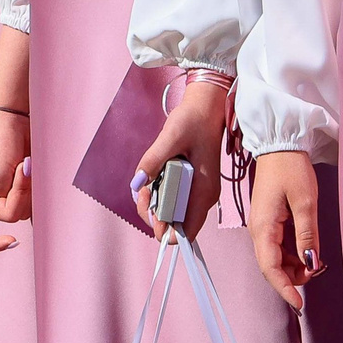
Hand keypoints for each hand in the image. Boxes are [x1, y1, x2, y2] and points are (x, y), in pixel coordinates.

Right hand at [0, 110, 31, 251]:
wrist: (13, 117)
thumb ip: (10, 201)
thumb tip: (29, 214)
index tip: (12, 241)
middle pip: (10, 217)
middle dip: (19, 194)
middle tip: (22, 168)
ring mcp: (5, 194)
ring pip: (25, 209)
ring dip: (29, 188)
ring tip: (25, 163)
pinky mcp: (21, 188)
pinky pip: (34, 200)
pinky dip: (36, 188)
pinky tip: (34, 171)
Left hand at [134, 80, 227, 237]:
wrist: (205, 109)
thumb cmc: (193, 121)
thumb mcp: (171, 136)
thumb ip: (153, 159)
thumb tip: (137, 183)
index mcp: (203, 192)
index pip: (185, 233)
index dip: (163, 229)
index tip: (149, 205)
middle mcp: (203, 198)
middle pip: (174, 225)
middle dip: (153, 212)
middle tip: (144, 188)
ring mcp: (198, 193)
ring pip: (172, 214)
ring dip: (155, 202)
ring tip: (148, 179)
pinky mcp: (192, 186)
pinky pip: (173, 200)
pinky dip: (159, 193)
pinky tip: (155, 176)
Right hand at [247, 149, 322, 308]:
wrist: (279, 143)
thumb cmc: (291, 168)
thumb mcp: (305, 201)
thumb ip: (307, 234)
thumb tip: (310, 263)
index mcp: (263, 227)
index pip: (270, 268)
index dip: (284, 289)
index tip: (300, 305)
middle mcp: (258, 230)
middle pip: (272, 266)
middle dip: (293, 277)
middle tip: (318, 272)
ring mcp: (262, 225)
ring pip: (276, 257)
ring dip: (294, 265)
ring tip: (316, 260)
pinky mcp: (269, 219)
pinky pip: (278, 245)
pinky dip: (293, 252)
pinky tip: (308, 249)